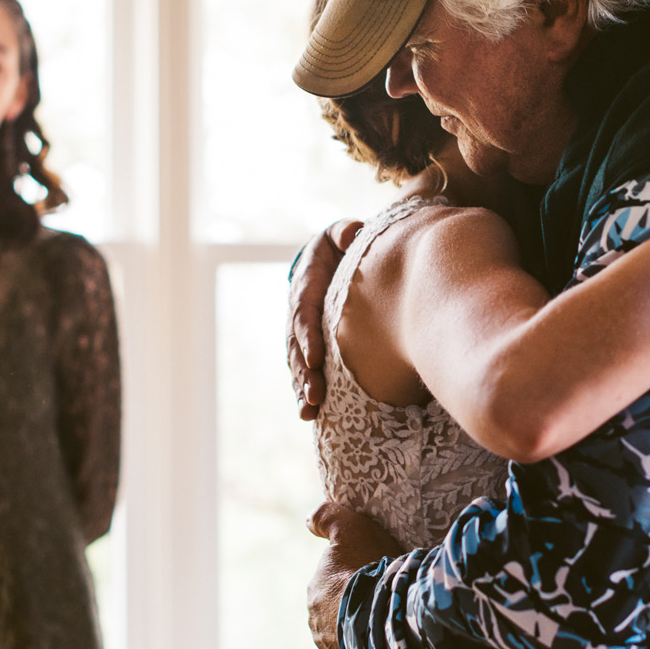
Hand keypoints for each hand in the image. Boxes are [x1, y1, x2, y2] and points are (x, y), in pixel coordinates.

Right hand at [287, 220, 361, 420]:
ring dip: (302, 389)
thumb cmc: (337, 247)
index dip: (307, 336)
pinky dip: (305, 392)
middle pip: (297, 349)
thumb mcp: (339, 234)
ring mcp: (301, 335)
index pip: (303, 316)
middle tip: (315, 396)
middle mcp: (298, 316)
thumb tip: (352, 233)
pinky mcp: (309, 347)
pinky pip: (306, 371)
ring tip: (309, 412)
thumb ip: (344, 233)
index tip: (317, 357)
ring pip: (298, 365)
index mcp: (305, 290)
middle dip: (305, 373)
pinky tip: (310, 415)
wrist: (325, 259)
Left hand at [305, 501, 403, 648]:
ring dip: (358, 633)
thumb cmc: (369, 570)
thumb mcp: (352, 529)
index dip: (355, 577)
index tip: (375, 576)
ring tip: (385, 626)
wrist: (383, 617)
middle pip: (337, 611)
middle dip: (354, 607)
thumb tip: (308, 520)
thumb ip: (328, 518)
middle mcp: (316, 621)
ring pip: (342, 638)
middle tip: (382, 601)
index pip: (333, 582)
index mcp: (317, 590)